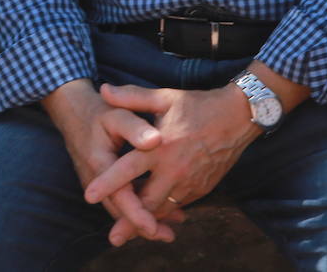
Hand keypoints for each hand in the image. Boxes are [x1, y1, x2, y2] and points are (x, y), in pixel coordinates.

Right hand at [41, 80, 176, 246]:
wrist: (74, 112)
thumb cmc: (100, 111)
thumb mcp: (117, 113)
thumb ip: (136, 127)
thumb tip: (156, 141)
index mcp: (100, 163)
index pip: (119, 196)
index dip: (136, 214)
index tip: (153, 228)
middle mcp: (95, 179)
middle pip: (119, 210)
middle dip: (143, 226)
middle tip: (168, 236)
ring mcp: (96, 184)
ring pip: (119, 209)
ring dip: (142, 220)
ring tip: (168, 230)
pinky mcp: (101, 184)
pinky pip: (119, 201)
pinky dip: (137, 208)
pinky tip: (159, 212)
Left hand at [83, 83, 259, 244]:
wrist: (237, 118)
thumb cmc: (197, 106)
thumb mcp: (163, 97)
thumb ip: (131, 96)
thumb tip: (103, 89)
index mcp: (160, 147)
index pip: (128, 169)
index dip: (108, 183)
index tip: (89, 196)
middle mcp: (174, 169)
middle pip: (147, 202)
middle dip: (129, 220)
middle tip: (113, 237)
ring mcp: (189, 182)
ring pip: (164, 209)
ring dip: (146, 220)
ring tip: (128, 233)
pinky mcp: (201, 189)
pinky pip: (178, 205)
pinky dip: (164, 211)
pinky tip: (152, 215)